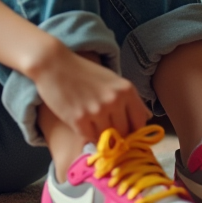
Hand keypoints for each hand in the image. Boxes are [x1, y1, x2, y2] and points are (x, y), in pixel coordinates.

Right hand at [31, 46, 150, 141]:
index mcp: (126, 90)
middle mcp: (115, 101)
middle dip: (116, 134)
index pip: (140, 122)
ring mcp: (97, 111)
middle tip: (104, 126)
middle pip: (124, 133)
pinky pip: (90, 138)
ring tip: (91, 121)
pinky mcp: (79, 120)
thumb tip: (148, 118)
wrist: (54, 64)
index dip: (133, 130)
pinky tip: (81, 121)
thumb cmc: (83, 72)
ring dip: (101, 135)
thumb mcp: (111, 80)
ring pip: (107, 138)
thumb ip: (129, 99)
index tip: (125, 131)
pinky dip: (87, 134)